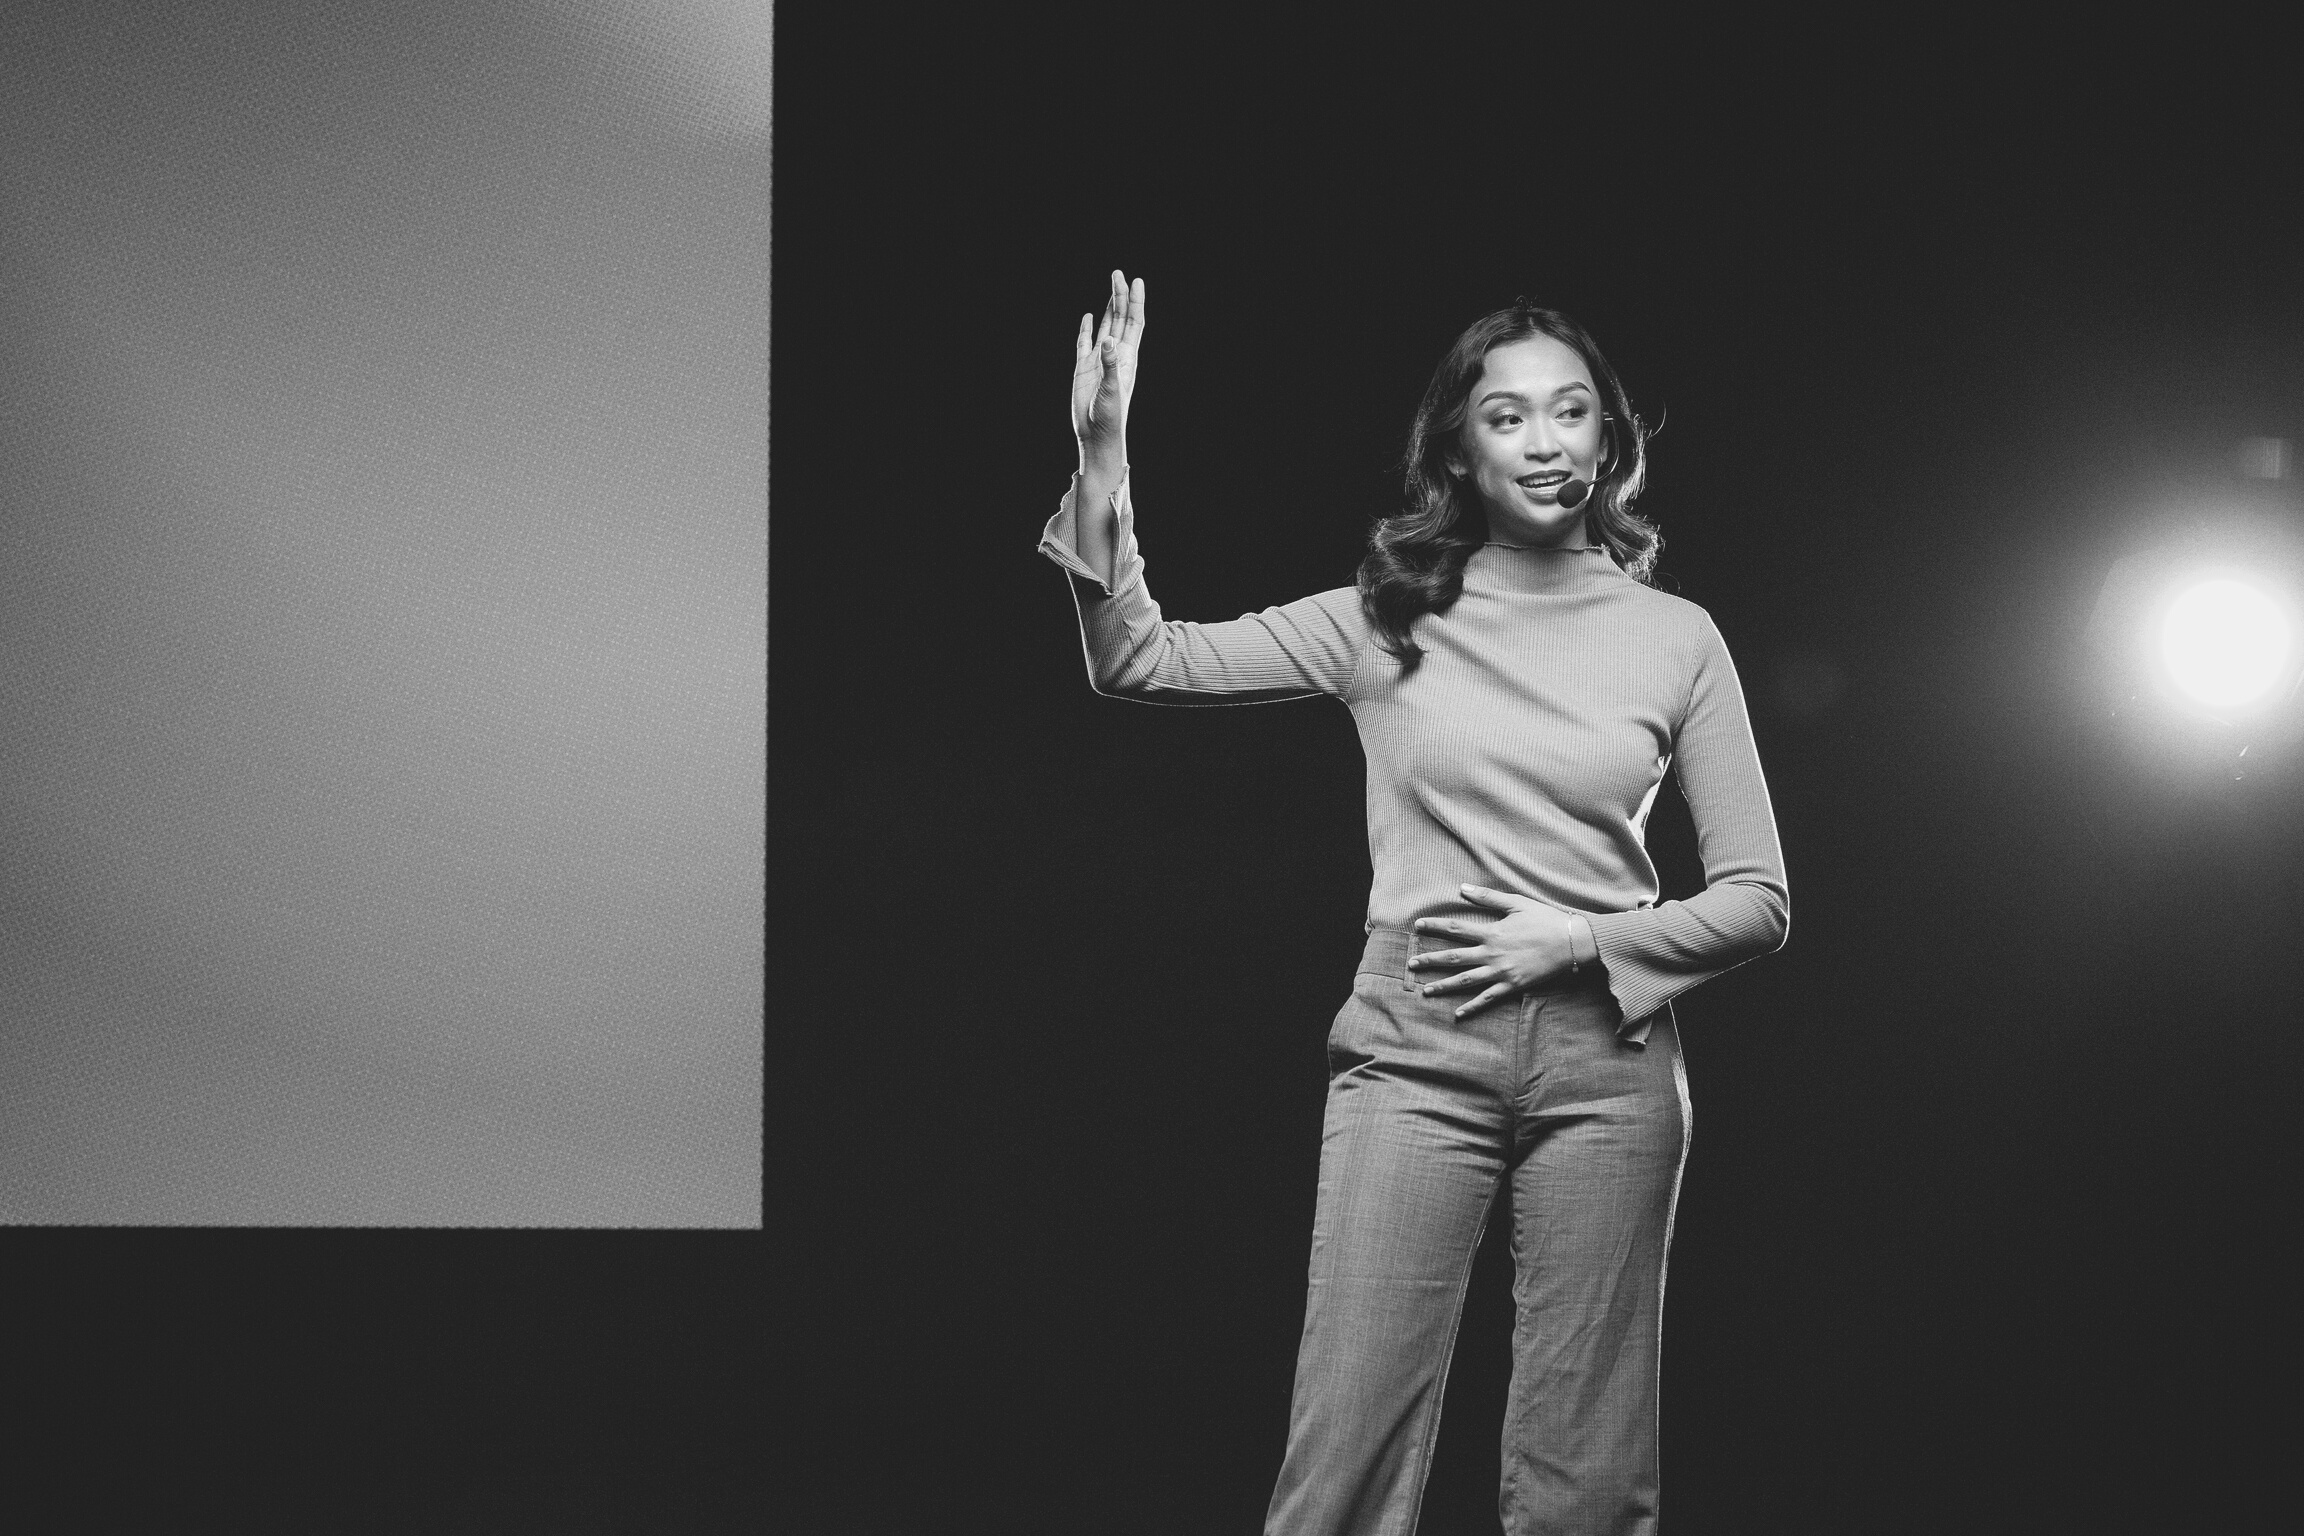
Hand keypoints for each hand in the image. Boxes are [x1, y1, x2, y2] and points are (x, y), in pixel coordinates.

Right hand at [1070, 269, 1144, 452]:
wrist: (1096, 435)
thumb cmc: (1110, 416)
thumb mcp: (1112, 390)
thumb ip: (1110, 365)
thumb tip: (1108, 341)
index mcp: (1128, 358)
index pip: (1134, 323)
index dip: (1135, 302)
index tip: (1136, 281)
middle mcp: (1115, 355)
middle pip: (1120, 319)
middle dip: (1120, 296)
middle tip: (1118, 273)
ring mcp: (1099, 360)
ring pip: (1105, 326)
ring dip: (1108, 307)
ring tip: (1112, 287)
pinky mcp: (1083, 368)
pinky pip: (1084, 342)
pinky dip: (1086, 328)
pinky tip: (1089, 316)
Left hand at [1406, 884, 1578, 1017]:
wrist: (1571, 942)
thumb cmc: (1546, 919)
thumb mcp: (1516, 902)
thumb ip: (1488, 897)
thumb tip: (1462, 887)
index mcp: (1492, 932)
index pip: (1456, 928)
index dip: (1435, 926)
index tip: (1417, 926)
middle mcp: (1492, 953)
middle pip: (1454, 958)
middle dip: (1430, 960)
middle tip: (1411, 964)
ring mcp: (1501, 972)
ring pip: (1466, 981)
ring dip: (1444, 986)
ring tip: (1425, 991)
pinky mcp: (1513, 986)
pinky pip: (1488, 998)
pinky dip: (1472, 1007)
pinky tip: (1458, 1014)